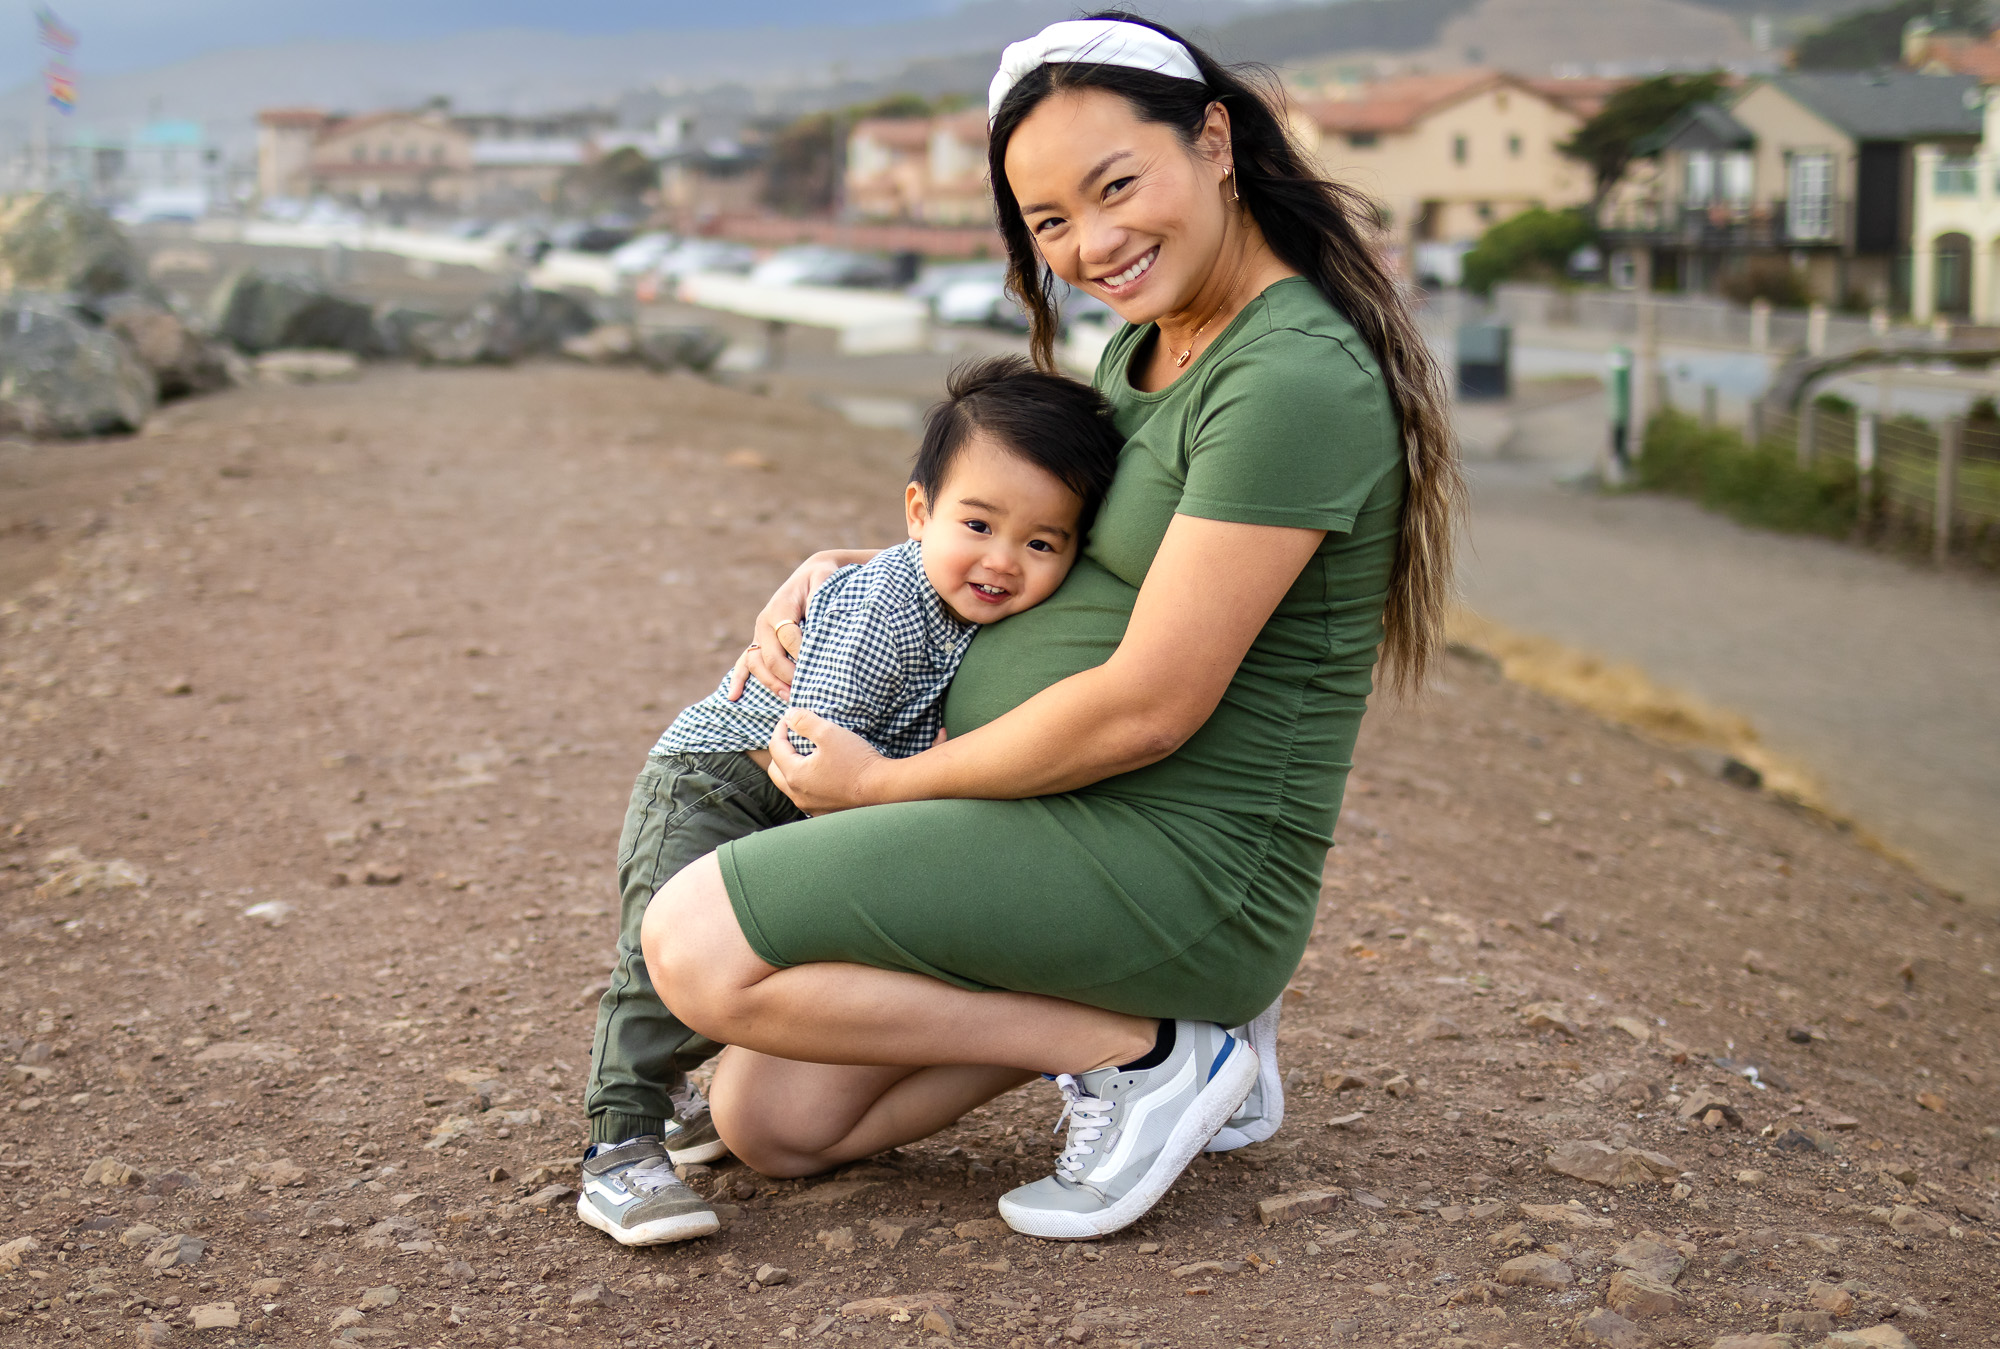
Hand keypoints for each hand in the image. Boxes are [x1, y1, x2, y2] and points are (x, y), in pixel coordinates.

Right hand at [726, 550, 876, 701]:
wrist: (810, 575)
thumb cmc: (821, 579)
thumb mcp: (825, 580)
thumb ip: (821, 598)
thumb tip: (822, 619)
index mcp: (780, 608)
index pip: (789, 637)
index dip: (804, 655)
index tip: (821, 669)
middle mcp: (765, 622)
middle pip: (772, 656)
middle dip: (789, 676)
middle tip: (808, 692)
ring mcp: (759, 634)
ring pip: (757, 664)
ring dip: (771, 683)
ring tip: (789, 698)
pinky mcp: (759, 642)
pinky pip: (744, 662)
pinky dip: (738, 679)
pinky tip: (734, 697)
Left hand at [763, 709, 889, 814]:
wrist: (882, 787)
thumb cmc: (856, 760)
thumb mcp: (829, 733)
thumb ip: (805, 722)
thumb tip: (789, 715)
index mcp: (795, 775)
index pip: (776, 749)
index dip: (779, 730)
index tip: (788, 719)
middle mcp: (798, 795)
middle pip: (776, 770)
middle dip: (780, 751)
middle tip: (792, 737)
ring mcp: (811, 807)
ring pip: (790, 785)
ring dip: (792, 768)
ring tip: (804, 754)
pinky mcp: (824, 812)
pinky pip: (806, 795)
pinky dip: (805, 782)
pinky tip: (818, 773)